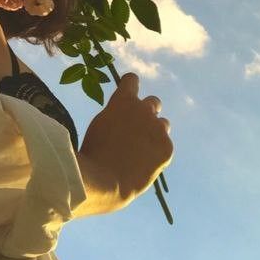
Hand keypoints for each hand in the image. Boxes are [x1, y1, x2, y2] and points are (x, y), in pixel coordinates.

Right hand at [78, 72, 172, 213]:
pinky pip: (164, 146)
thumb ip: (115, 116)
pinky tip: (144, 164)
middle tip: (137, 128)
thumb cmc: (93, 153)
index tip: (128, 91)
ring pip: (162, 124)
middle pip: (153, 102)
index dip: (129, 85)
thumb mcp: (99, 125)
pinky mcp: (167, 148)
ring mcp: (158, 129)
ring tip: (141, 149)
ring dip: (154, 131)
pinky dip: (157, 153)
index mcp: (123, 100)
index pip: (132, 79)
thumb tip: (123, 119)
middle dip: (146, 112)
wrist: (106, 180)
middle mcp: (144, 109)